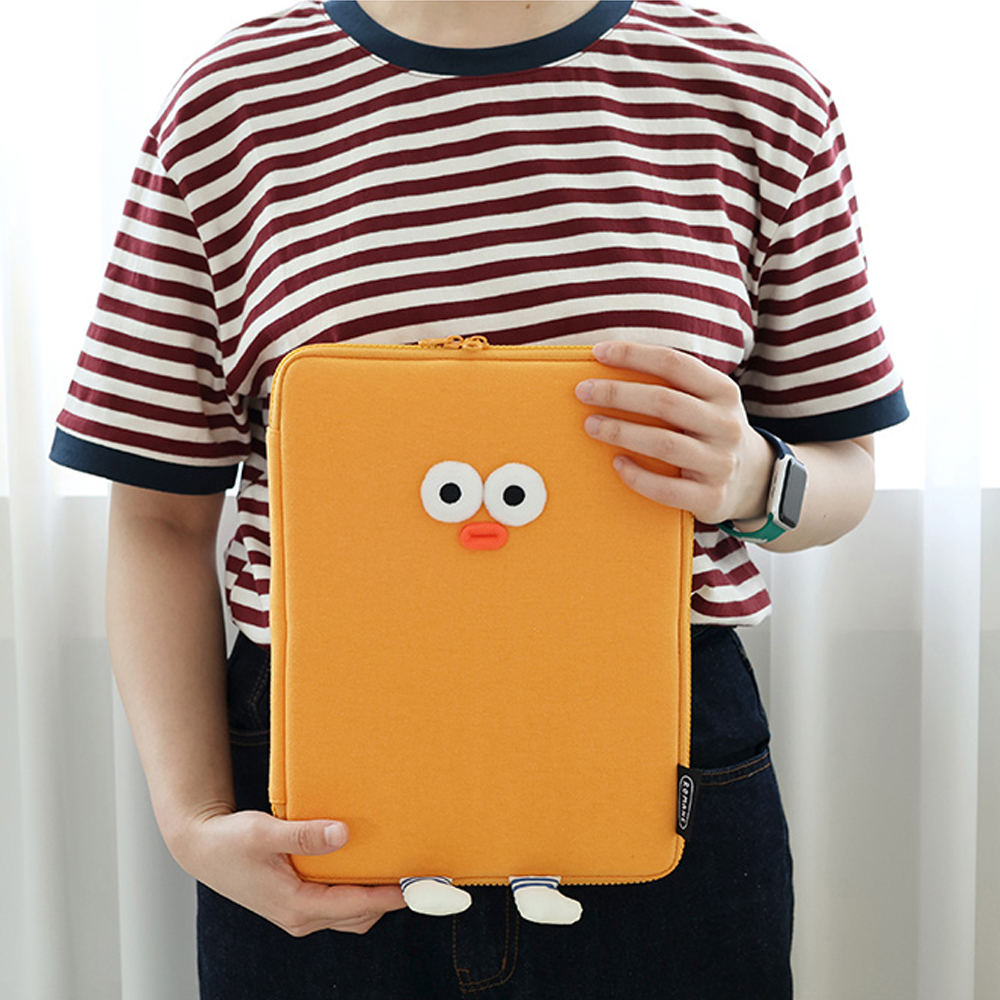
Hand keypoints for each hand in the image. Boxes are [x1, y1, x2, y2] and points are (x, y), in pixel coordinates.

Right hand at [169, 808, 406, 935]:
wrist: (203, 849)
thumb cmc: (231, 841)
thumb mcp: (265, 832)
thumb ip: (304, 835)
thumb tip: (342, 834)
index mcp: (294, 905)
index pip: (354, 906)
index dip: (388, 896)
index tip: (416, 886)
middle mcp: (299, 917)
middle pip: (358, 917)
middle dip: (389, 901)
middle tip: (419, 878)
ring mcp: (298, 914)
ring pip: (350, 915)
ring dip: (374, 899)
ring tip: (398, 872)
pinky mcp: (297, 904)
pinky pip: (337, 907)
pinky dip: (357, 894)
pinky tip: (366, 870)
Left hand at [574, 341, 773, 524]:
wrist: (751, 481)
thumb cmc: (709, 431)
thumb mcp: (706, 401)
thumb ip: (671, 385)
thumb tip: (608, 369)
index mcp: (723, 392)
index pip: (675, 363)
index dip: (634, 355)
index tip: (598, 352)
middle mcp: (725, 425)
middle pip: (664, 402)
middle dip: (618, 394)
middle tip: (583, 392)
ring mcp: (720, 463)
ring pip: (664, 443)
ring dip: (621, 432)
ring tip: (591, 425)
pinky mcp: (710, 497)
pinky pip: (666, 489)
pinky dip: (637, 476)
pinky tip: (616, 464)